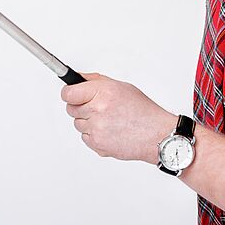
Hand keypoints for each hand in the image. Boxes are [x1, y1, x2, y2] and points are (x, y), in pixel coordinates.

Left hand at [61, 72, 176, 163]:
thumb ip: (96, 81)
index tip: (71, 94)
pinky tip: (110, 130)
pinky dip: (94, 135)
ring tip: (108, 120)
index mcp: (103, 93)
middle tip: (98, 107)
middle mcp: (98, 110)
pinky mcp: (97, 145)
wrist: (156, 135)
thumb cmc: (143, 111)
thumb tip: (78, 79)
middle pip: (71, 109)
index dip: (69, 93)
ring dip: (88, 121)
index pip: (68, 93)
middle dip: (81, 107)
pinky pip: (85, 137)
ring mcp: (97, 129)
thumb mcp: (121, 87)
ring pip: (78, 124)